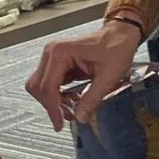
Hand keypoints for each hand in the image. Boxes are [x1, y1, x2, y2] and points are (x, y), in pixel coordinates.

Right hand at [26, 22, 142, 129]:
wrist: (121, 35)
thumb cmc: (116, 47)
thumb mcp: (108, 77)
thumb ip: (92, 99)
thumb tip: (80, 117)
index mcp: (60, 52)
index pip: (47, 86)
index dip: (52, 108)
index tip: (60, 123)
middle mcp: (52, 53)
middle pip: (38, 87)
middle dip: (51, 105)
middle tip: (66, 118)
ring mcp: (53, 57)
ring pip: (42, 87)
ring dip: (54, 101)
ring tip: (71, 111)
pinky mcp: (57, 63)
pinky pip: (50, 83)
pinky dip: (58, 95)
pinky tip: (72, 101)